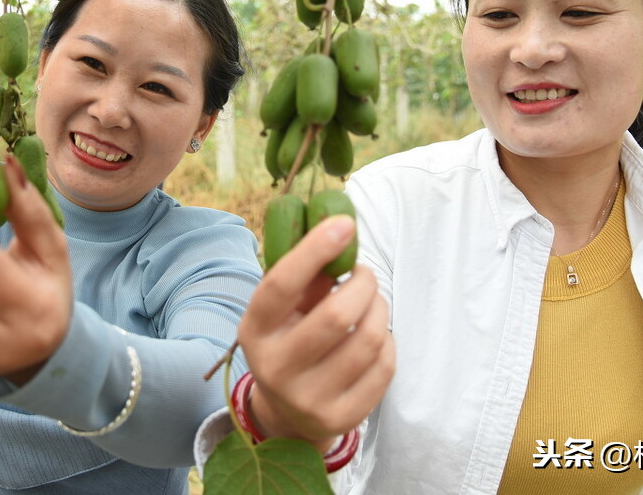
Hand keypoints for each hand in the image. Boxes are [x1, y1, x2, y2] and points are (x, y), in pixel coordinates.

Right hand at [237, 216, 394, 447]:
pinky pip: (384, 368)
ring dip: (380, 309)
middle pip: (336, 316)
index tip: (344, 223)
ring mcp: (308, 399)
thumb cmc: (289, 338)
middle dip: (363, 285)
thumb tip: (338, 228)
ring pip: (368, 340)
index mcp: (254, 329)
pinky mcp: (341, 418)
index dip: (314, 250)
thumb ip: (305, 275)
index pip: (281, 284)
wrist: (287, 410)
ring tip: (373, 303)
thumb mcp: (283, 309)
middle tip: (365, 275)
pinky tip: (376, 336)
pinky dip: (388, 341)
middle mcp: (276, 368)